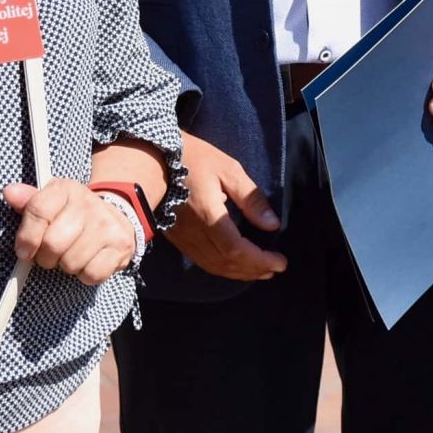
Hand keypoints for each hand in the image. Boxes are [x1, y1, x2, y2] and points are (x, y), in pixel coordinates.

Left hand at [4, 179, 136, 284]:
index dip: (26, 236)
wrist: (114, 217)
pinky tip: (87, 261)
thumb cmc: (72, 215)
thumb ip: (28, 201)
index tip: (24, 251)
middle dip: (46, 257)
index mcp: (66, 189)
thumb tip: (9, 192)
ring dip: (66, 266)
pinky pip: (91, 274)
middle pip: (53, 243)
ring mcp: (107, 224)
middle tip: (51, 255)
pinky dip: (85, 275)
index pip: (38, 210)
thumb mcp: (51, 202)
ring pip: (71, 262)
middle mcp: (89, 204)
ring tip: (71, 255)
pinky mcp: (121, 245)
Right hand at [162, 131, 286, 281]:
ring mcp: (182, 238)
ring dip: (239, 273)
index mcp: (208, 216)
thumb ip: (251, 199)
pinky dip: (222, 268)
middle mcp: (193, 233)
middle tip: (275, 269)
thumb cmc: (193, 158)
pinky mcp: (177, 238)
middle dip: (254, 270)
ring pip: (214, 266)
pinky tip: (234, 265)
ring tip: (261, 272)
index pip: (237, 250)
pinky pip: (202, 261)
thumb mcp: (228, 169)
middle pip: (226, 263)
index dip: (260, 261)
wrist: (151, 159)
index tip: (280, 262)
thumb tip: (273, 225)